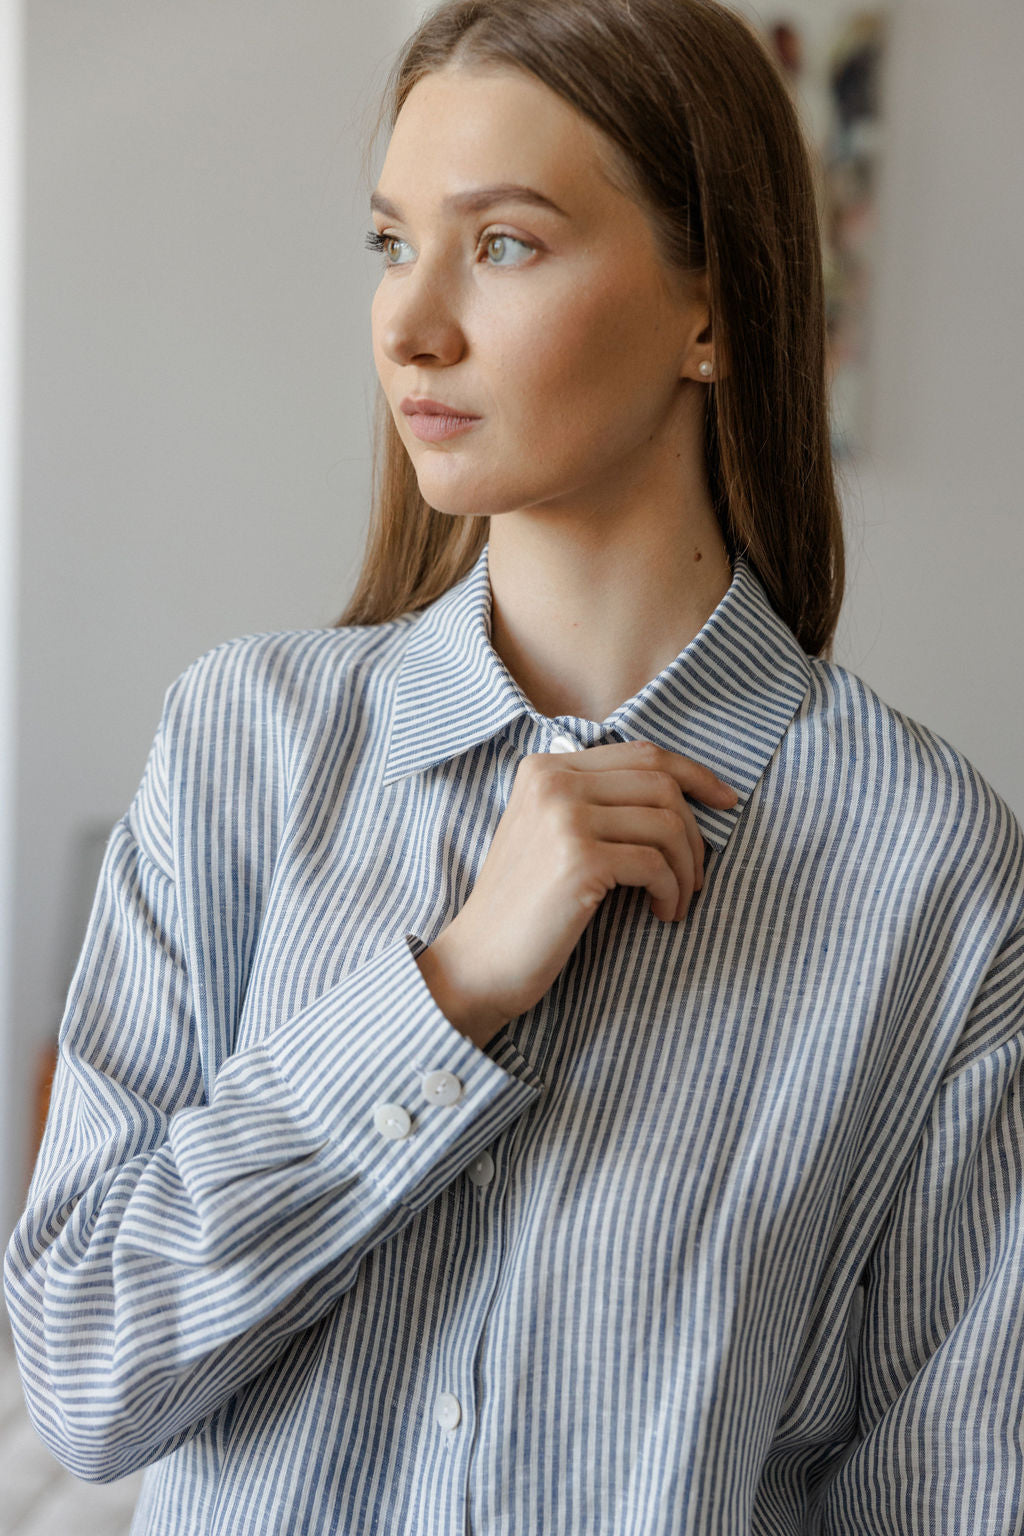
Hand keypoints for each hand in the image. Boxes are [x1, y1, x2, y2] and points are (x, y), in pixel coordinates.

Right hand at [416, 738, 737, 1044]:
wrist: (479, 963)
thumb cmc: (525, 908)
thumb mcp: (551, 835)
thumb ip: (596, 802)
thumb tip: (682, 793)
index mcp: (545, 768)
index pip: (642, 754)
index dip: (695, 774)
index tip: (726, 802)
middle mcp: (552, 781)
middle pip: (661, 783)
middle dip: (694, 832)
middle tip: (695, 876)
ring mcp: (563, 817)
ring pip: (666, 822)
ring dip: (687, 868)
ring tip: (676, 900)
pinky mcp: (578, 859)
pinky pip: (656, 862)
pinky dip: (671, 890)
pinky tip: (660, 913)